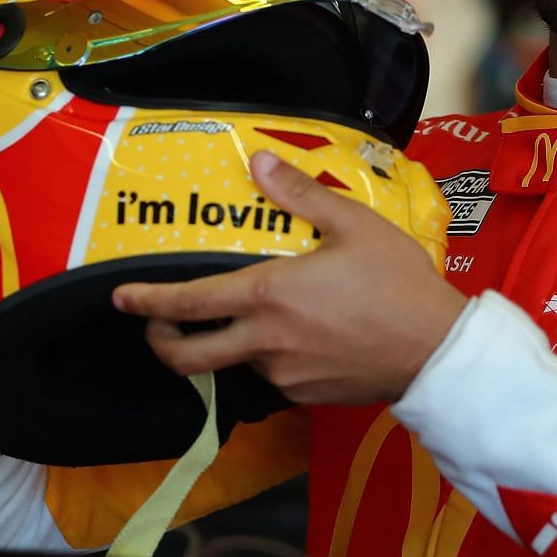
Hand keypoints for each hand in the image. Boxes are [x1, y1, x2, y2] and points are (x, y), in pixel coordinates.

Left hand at [113, 150, 467, 405]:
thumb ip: (301, 194)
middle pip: (187, 356)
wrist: (436, 350)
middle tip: (158, 324)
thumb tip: (258, 162)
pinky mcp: (306, 394)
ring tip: (261, 316)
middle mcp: (264, 341)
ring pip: (237, 361)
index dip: (146, 301)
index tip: (120, 297)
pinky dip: (272, 356)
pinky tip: (303, 337)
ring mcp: (283, 374)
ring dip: (232, 342)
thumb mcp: (354, 225)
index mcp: (268, 295)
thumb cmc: (397, 283)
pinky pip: (274, 374)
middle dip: (161, 341)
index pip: (187, 303)